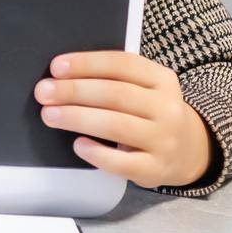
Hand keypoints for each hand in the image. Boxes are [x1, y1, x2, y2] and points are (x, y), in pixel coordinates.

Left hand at [35, 51, 213, 187]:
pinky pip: (124, 163)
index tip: (56, 67)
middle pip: (116, 94)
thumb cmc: (147, 112)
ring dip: (78, 118)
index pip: (123, 64)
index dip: (87, 63)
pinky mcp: (156, 169)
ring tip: (49, 115)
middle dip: (74, 91)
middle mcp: (167, 108)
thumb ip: (110, 78)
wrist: (187, 150)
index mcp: (161, 79)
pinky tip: (78, 145)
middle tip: (44, 92)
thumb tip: (60, 76)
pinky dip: (97, 153)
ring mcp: (164, 140)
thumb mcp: (142, 88)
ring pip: (117, 125)